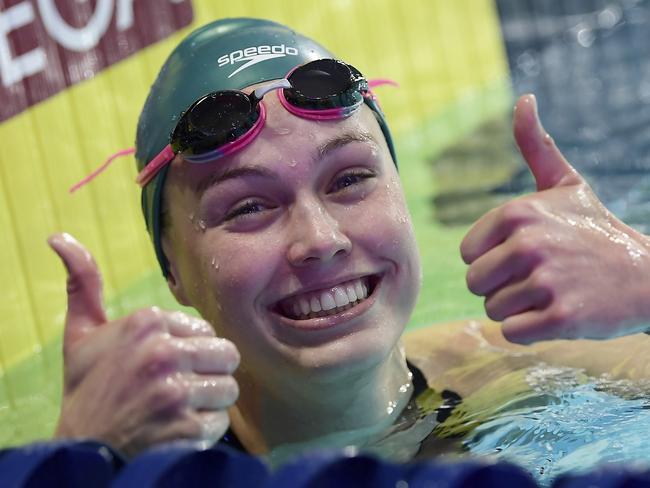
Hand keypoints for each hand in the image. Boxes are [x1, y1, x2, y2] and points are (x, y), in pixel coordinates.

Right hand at [48, 233, 239, 456]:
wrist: (83, 447)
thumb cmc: (87, 387)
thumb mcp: (81, 332)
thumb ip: (83, 283)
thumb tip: (60, 238)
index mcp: (146, 322)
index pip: (206, 331)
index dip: (190, 352)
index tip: (163, 366)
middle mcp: (162, 352)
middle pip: (227, 355)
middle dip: (208, 373)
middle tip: (179, 387)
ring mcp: (175, 391)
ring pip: (228, 388)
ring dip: (208, 402)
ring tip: (177, 408)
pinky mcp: (186, 426)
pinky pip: (221, 420)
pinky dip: (203, 429)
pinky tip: (176, 429)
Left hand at [460, 94, 649, 342]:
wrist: (648, 274)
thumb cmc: (595, 229)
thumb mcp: (565, 184)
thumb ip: (536, 146)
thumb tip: (524, 99)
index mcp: (517, 212)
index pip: (467, 254)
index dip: (491, 260)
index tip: (525, 255)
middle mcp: (528, 243)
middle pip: (475, 284)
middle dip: (500, 287)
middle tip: (538, 279)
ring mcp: (546, 280)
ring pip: (492, 310)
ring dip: (517, 309)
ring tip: (551, 293)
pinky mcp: (562, 317)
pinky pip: (512, 333)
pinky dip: (529, 331)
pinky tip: (557, 313)